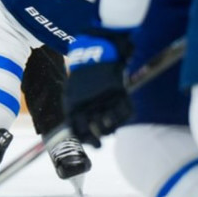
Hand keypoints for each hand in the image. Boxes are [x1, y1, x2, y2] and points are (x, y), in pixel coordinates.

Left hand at [63, 28, 134, 147]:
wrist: (96, 51)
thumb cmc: (83, 74)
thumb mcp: (72, 90)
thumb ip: (73, 108)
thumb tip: (75, 129)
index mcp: (74, 104)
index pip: (76, 129)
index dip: (82, 139)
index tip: (86, 143)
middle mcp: (89, 104)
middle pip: (94, 130)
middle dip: (96, 141)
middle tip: (98, 145)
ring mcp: (105, 99)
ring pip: (110, 124)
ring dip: (110, 130)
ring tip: (109, 130)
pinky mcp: (118, 92)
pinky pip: (125, 112)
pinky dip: (125, 118)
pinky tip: (121, 119)